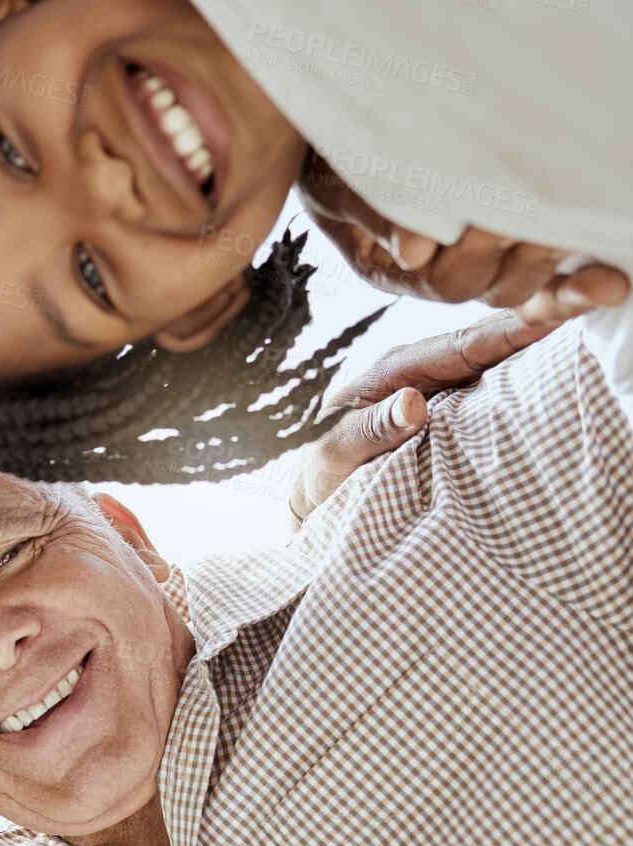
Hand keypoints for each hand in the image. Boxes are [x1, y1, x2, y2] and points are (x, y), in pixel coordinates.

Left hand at [288, 308, 585, 523]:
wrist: (313, 488)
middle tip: (610, 286)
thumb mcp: (334, 455)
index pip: (465, 344)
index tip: (561, 310)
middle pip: (499, 335)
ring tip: (607, 300)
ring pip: (508, 352)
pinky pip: (505, 378)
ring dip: (553, 331)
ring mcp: (448, 382)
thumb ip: (369, 431)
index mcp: (397, 370)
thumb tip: (413, 404)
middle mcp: (427, 366)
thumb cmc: (320, 470)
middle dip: (551, 309)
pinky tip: (578, 352)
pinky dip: (539, 362)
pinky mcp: (460, 402)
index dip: (514, 327)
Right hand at [298, 153, 629, 322]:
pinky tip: (612, 284)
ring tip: (564, 225)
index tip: (487, 218)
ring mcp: (474, 264)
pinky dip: (576, 289)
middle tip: (526, 212)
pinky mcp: (509, 254)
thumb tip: (414, 250)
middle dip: (505, 251)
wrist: (352, 133)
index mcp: (388, 267)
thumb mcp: (335, 182)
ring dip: (545, 260)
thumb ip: (370, 213)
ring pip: (517, 287)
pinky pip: (546, 291)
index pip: (436, 279)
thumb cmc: (335, 159)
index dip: (466, 255)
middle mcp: (433, 274)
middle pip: (479, 288)